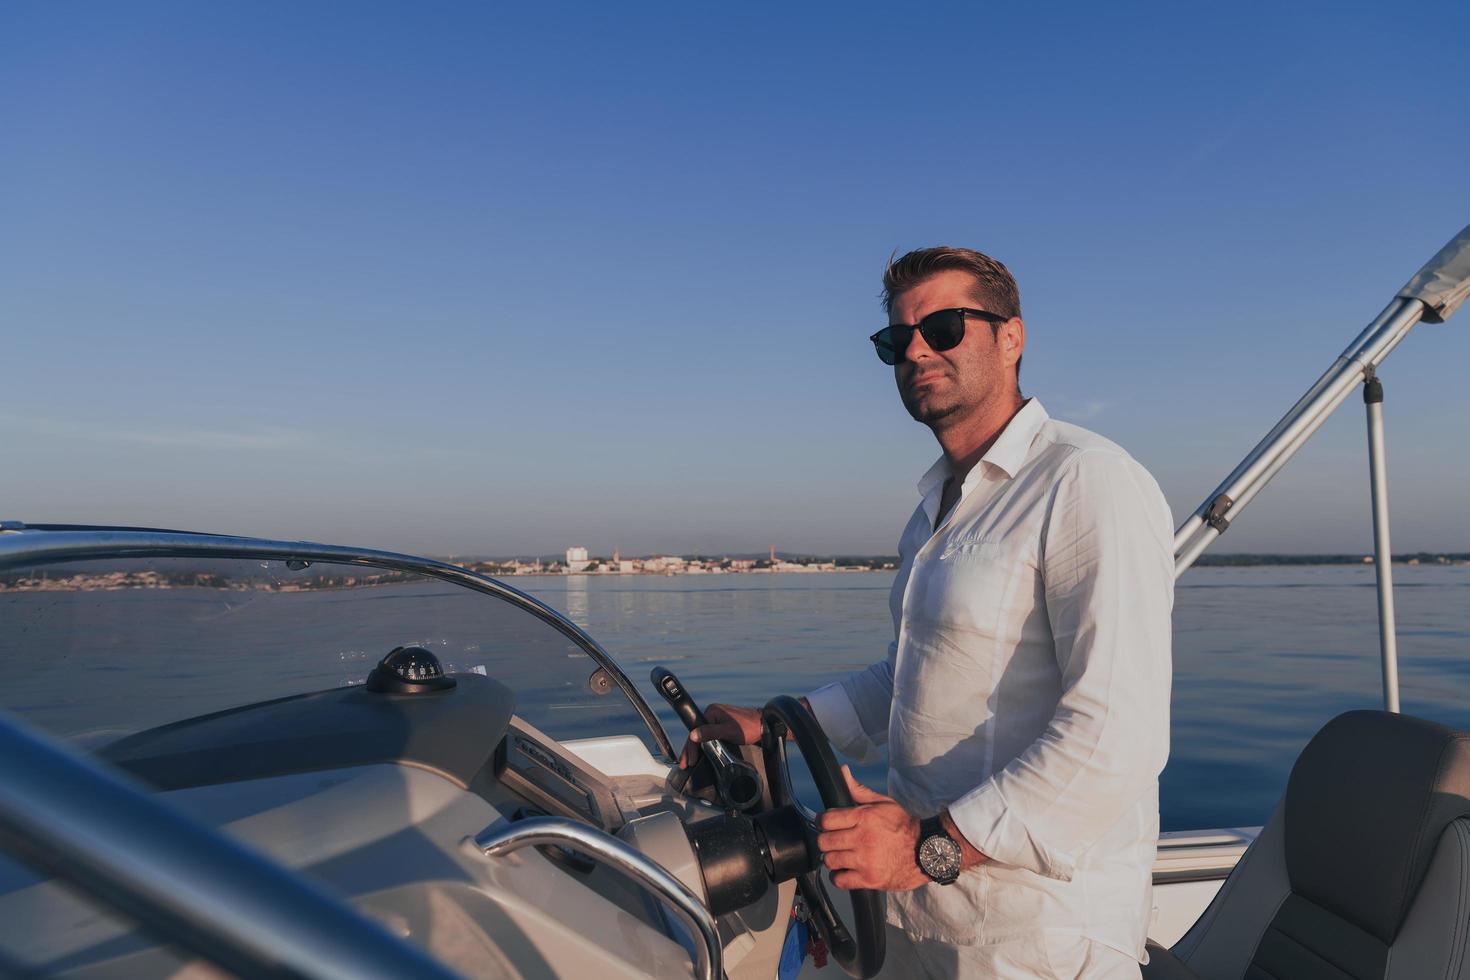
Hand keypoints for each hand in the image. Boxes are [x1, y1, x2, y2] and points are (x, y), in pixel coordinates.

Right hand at [678, 703, 762, 769]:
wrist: (764, 725)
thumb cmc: (748, 727)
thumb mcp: (729, 731)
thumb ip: (710, 733)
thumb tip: (693, 735)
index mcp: (711, 712)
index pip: (696, 731)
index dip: (691, 748)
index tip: (689, 761)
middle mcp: (712, 714)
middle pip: (697, 734)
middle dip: (690, 750)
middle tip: (685, 764)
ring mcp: (717, 719)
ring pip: (702, 736)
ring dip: (696, 749)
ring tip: (690, 762)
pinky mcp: (723, 725)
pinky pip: (709, 736)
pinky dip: (704, 746)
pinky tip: (701, 754)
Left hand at [815, 766, 927, 891]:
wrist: (926, 852)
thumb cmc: (904, 826)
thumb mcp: (883, 803)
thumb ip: (858, 790)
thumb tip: (842, 771)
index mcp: (865, 818)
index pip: (827, 820)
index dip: (823, 821)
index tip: (827, 824)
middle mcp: (863, 838)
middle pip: (824, 842)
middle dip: (826, 841)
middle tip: (834, 841)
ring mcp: (865, 860)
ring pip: (830, 861)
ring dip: (832, 858)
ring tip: (841, 855)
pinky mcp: (869, 879)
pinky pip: (839, 880)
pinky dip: (838, 876)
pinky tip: (846, 870)